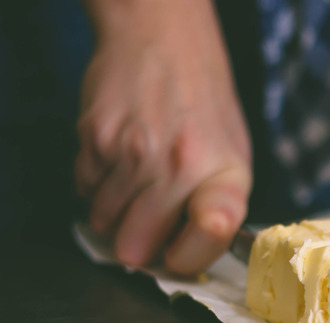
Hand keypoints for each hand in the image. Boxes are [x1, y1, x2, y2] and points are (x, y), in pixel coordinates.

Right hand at [75, 0, 251, 274]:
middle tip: (152, 221)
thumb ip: (218, 210)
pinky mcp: (95, 138)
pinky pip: (83, 190)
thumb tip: (187, 260)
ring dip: (115, 213)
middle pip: (135, 249)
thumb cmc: (205, 109)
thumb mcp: (234, 158)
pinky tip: (120, 159)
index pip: (206, 243)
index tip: (180, 252)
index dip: (187, 258)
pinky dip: (97, 184)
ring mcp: (133, 153)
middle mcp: (181, 167)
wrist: (166, 44)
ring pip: (102, 224)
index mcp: (226, 176)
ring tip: (138, 180)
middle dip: (139, 244)